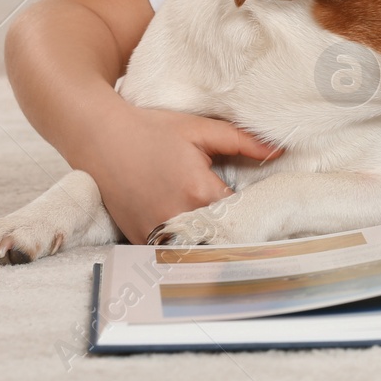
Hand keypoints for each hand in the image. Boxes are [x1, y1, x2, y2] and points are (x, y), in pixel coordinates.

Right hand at [82, 104, 282, 244]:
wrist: (100, 136)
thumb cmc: (150, 129)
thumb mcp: (200, 129)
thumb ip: (243, 141)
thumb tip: (280, 150)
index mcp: (199, 192)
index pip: (242, 216)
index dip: (253, 212)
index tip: (261, 208)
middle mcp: (176, 218)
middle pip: (220, 237)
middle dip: (234, 232)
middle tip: (246, 224)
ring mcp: (153, 232)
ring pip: (194, 249)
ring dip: (208, 242)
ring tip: (218, 230)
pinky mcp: (137, 238)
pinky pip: (168, 251)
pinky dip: (181, 245)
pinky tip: (189, 234)